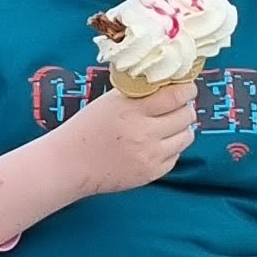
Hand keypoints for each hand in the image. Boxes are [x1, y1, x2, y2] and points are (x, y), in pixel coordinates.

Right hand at [53, 74, 198, 194]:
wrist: (69, 164)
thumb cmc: (87, 128)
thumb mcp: (110, 101)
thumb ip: (139, 92)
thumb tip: (170, 83)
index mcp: (131, 110)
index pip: (176, 96)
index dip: (187, 89)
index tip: (187, 87)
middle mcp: (144, 133)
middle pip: (185, 116)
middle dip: (185, 109)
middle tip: (177, 107)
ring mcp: (149, 155)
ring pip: (186, 137)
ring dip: (181, 129)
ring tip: (169, 126)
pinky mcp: (151, 173)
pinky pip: (175, 156)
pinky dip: (170, 148)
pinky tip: (155, 144)